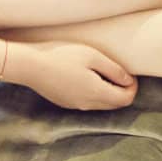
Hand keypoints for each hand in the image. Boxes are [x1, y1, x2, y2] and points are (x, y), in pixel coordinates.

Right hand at [21, 40, 138, 110]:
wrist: (29, 65)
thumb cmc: (61, 55)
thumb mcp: (92, 56)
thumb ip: (114, 70)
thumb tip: (128, 81)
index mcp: (97, 93)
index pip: (125, 99)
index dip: (132, 87)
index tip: (128, 73)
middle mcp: (88, 104)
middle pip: (114, 104)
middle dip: (121, 91)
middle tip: (117, 72)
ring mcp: (74, 105)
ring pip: (100, 104)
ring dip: (106, 92)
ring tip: (99, 72)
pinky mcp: (64, 102)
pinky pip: (86, 102)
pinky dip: (92, 93)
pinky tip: (83, 76)